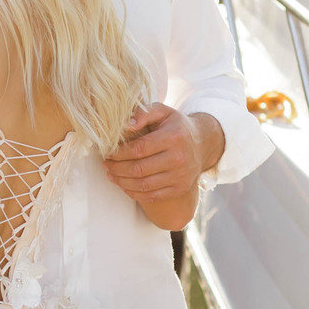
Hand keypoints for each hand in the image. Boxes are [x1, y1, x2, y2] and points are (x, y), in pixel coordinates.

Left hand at [102, 104, 223, 205]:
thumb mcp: (163, 112)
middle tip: (106, 165)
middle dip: (117, 168)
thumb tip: (125, 125)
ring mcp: (181, 176)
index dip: (119, 153)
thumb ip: (144, 113)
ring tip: (111, 175)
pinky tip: (125, 186)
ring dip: (122, 182)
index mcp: (174, 137)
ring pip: (144, 185)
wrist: (202, 144)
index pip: (139, 148)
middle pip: (139, 169)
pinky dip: (134, 193)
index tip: (108, 152)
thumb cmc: (176, 126)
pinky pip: (152, 196)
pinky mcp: (180, 189)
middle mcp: (179, 158)